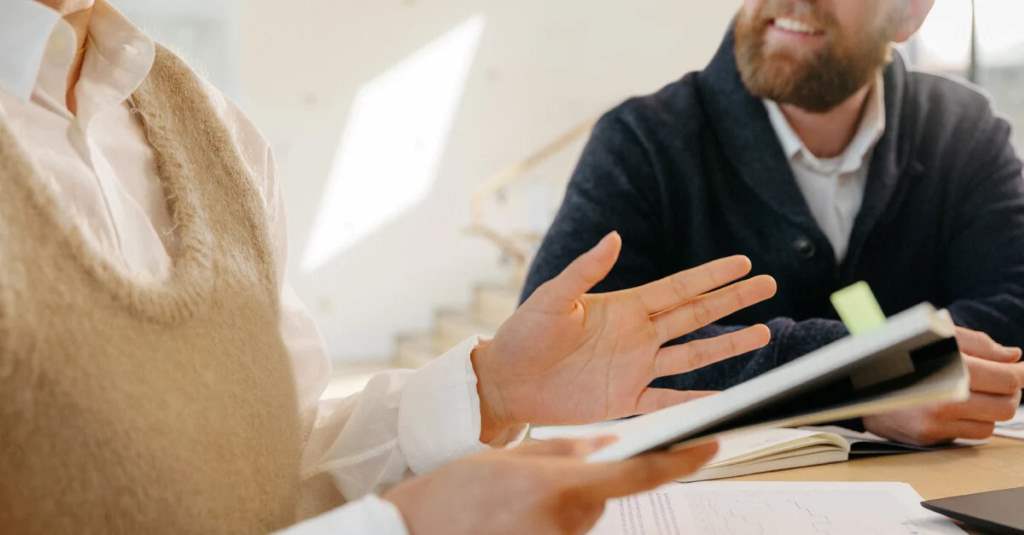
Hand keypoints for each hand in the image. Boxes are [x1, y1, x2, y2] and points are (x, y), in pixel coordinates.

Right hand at [384, 437, 717, 534]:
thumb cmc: (456, 494)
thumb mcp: (510, 457)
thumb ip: (565, 449)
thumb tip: (610, 443)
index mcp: (562, 488)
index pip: (638, 475)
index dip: (681, 460)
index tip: (710, 445)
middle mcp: (570, 525)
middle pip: (606, 495)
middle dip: (589, 479)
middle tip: (541, 474)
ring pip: (586, 515)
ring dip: (567, 502)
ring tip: (517, 499)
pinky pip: (567, 532)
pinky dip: (552, 521)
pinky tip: (517, 518)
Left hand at [473, 232, 776, 440]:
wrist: (506, 381)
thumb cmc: (523, 335)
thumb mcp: (554, 298)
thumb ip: (586, 271)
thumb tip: (615, 237)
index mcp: (624, 306)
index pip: (678, 287)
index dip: (712, 275)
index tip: (743, 263)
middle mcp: (637, 335)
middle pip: (696, 315)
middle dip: (732, 301)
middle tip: (766, 286)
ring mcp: (635, 367)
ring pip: (693, 355)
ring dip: (727, 345)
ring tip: (762, 332)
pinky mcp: (625, 398)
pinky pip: (668, 399)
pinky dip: (696, 400)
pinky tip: (723, 397)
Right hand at [864, 327, 1023, 445]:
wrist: (855, 380)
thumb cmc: (898, 355)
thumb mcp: (939, 337)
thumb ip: (981, 345)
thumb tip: (1013, 357)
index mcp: (948, 368)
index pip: (1007, 378)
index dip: (1020, 374)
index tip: (1019, 370)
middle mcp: (943, 398)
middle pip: (1006, 406)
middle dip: (1010, 393)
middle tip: (1002, 382)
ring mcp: (935, 421)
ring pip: (991, 424)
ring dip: (990, 409)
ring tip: (976, 394)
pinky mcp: (929, 437)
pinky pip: (970, 436)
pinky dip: (972, 422)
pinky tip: (958, 408)